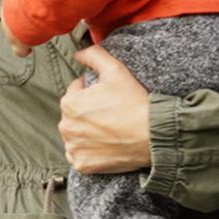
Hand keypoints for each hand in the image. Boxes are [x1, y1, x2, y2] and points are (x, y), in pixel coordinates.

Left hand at [59, 45, 156, 174]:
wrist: (153, 135)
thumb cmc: (134, 102)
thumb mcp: (115, 70)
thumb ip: (93, 55)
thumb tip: (78, 53)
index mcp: (69, 103)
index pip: (76, 92)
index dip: (93, 91)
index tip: (109, 97)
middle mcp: (66, 127)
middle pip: (74, 115)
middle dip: (88, 112)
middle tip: (112, 113)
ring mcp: (74, 148)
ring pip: (76, 135)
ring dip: (87, 132)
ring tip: (110, 128)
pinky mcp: (82, 165)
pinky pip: (80, 156)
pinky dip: (89, 152)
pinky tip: (105, 145)